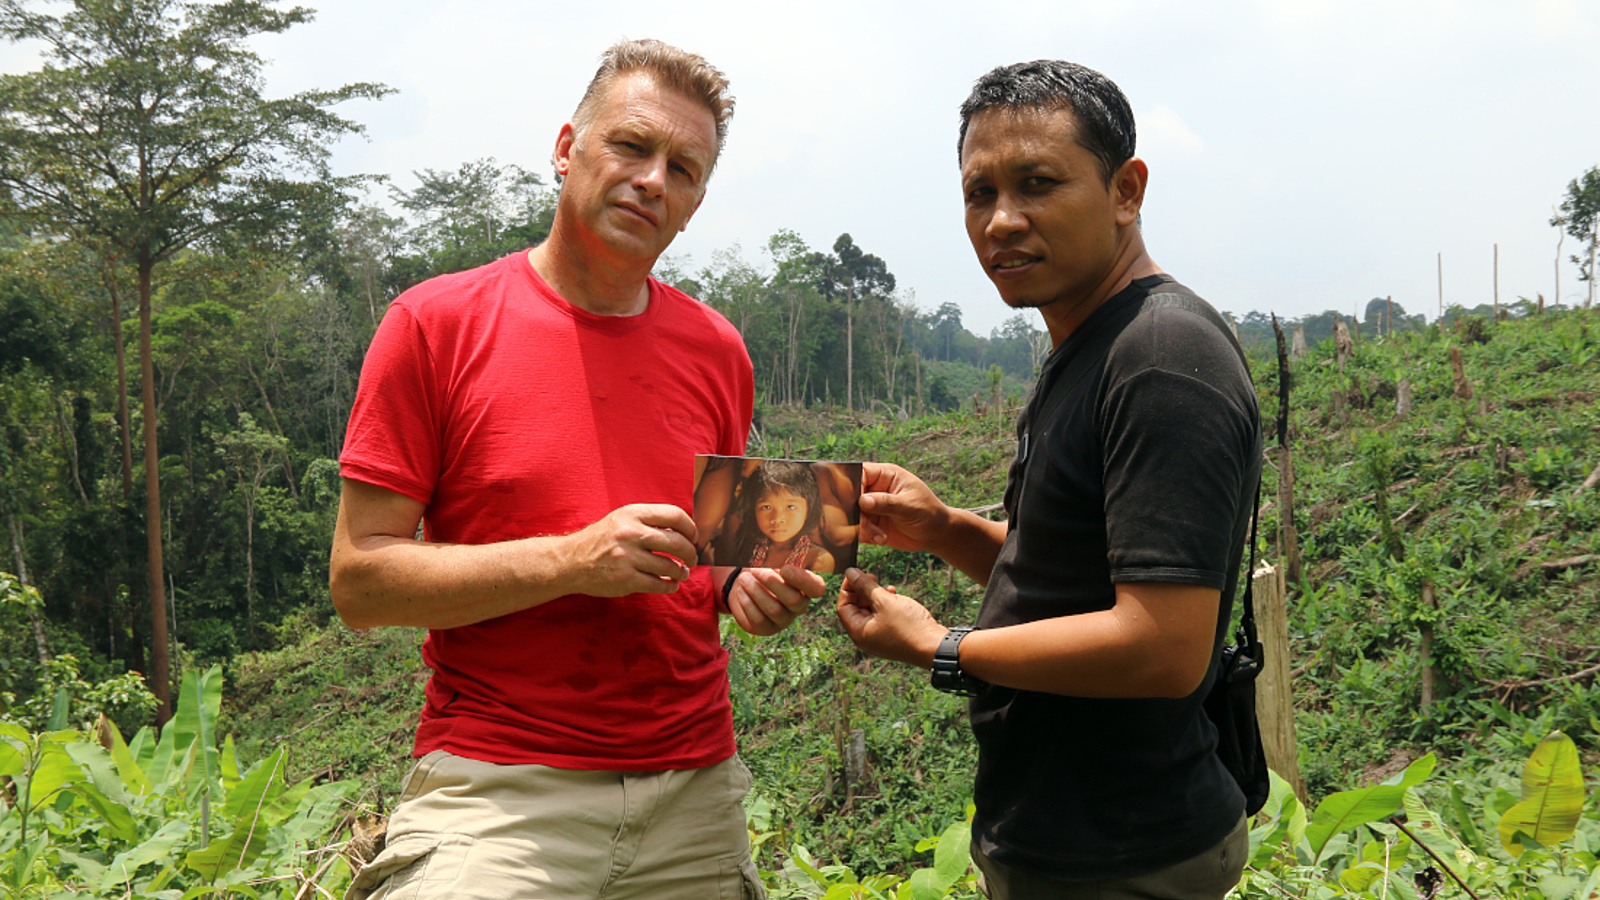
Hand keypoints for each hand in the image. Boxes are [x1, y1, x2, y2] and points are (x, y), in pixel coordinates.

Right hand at [562, 503, 697, 596]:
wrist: (570, 561)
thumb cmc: (601, 540)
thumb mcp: (622, 520)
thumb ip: (649, 522)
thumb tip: (684, 531)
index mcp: (632, 514)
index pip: (674, 515)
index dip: (690, 528)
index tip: (693, 537)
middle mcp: (630, 533)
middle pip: (676, 543)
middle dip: (690, 553)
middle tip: (692, 559)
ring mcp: (627, 557)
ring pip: (669, 566)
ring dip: (682, 571)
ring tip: (682, 572)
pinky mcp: (625, 579)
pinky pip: (658, 584)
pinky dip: (669, 586)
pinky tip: (671, 584)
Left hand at [726, 565, 825, 635]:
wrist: (749, 588)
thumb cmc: (766, 570)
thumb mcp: (774, 561)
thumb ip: (778, 558)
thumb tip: (770, 555)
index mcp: (806, 587)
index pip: (817, 588)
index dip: (802, 580)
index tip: (784, 569)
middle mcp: (799, 606)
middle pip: (793, 600)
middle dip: (772, 583)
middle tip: (755, 569)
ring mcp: (784, 619)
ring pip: (774, 610)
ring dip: (756, 591)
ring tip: (743, 578)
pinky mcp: (767, 628)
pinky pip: (758, 619)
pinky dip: (747, 603)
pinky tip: (741, 591)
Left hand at [836, 568, 944, 667]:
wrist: (935, 646)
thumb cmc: (908, 626)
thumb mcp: (885, 601)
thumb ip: (865, 586)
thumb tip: (850, 572)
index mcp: (858, 632)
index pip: (843, 607)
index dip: (848, 588)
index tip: (856, 573)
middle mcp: (866, 638)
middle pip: (856, 609)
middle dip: (863, 591)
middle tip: (873, 576)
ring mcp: (879, 638)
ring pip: (870, 612)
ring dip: (876, 596)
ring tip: (887, 587)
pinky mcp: (892, 637)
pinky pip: (882, 617)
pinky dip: (886, 605)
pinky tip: (895, 596)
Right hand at [858, 463, 949, 553]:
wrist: (936, 534)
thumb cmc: (929, 513)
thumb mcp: (910, 506)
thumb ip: (886, 502)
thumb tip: (862, 500)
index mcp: (885, 475)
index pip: (861, 472)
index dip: (852, 484)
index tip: (855, 501)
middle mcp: (875, 489)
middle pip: (851, 495)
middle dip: (855, 512)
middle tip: (865, 524)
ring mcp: (871, 507)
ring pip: (853, 515)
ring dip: (863, 528)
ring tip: (881, 536)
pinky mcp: (871, 524)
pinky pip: (858, 529)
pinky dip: (866, 536)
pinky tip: (882, 539)